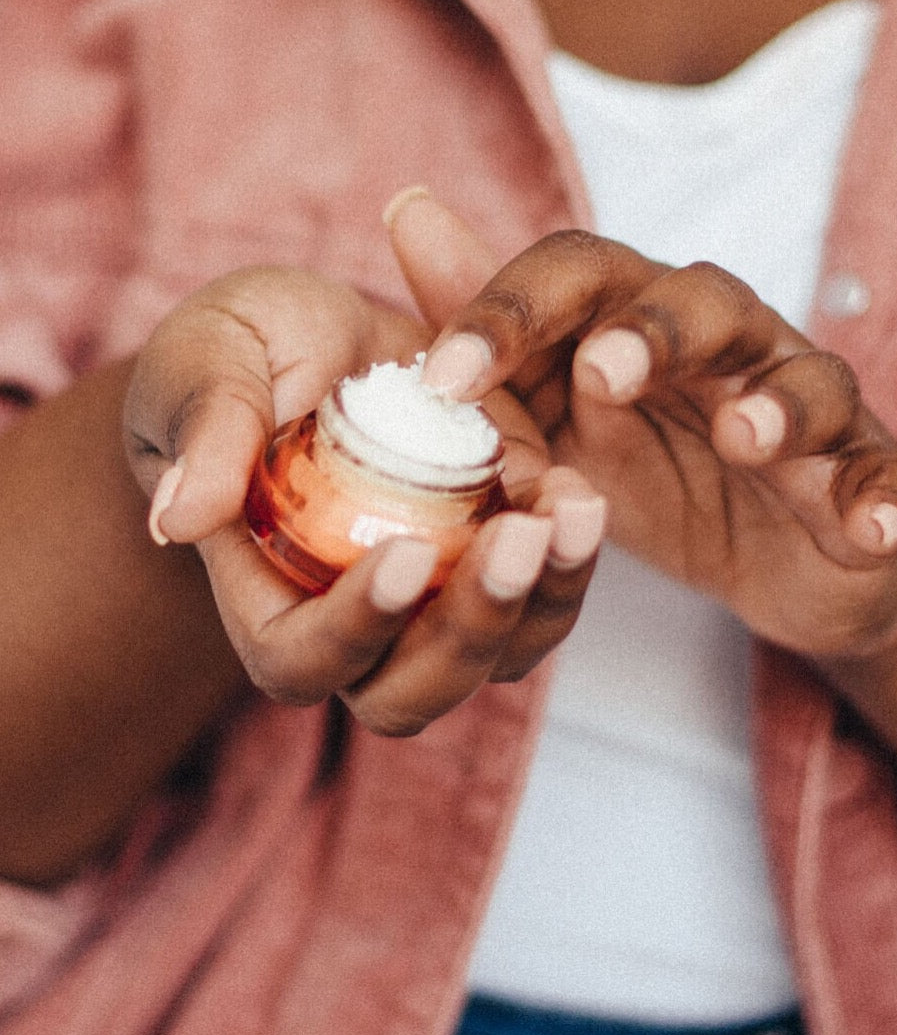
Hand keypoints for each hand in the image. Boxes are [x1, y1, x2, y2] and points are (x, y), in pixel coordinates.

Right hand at [123, 263, 605, 735]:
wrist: (327, 345)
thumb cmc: (245, 356)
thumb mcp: (212, 359)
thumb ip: (205, 428)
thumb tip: (179, 518)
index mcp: (266, 599)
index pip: (303, 658)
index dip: (353, 625)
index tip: (403, 553)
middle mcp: (358, 628)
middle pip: (411, 690)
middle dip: (471, 626)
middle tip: (518, 536)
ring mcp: (436, 605)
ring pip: (498, 656)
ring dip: (544, 596)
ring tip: (575, 509)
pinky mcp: (498, 566)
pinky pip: (545, 597)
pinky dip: (570, 556)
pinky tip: (579, 493)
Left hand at [387, 197, 896, 658]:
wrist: (788, 560)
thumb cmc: (666, 473)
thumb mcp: (568, 415)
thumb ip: (498, 335)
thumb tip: (408, 210)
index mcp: (648, 326)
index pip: (584, 277)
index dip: (513, 312)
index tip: (439, 380)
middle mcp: (737, 349)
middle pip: (709, 304)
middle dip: (658, 331)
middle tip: (605, 373)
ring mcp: (814, 415)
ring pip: (812, 382)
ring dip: (780, 403)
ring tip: (746, 438)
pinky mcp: (872, 482)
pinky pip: (890, 482)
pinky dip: (886, 500)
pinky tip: (873, 527)